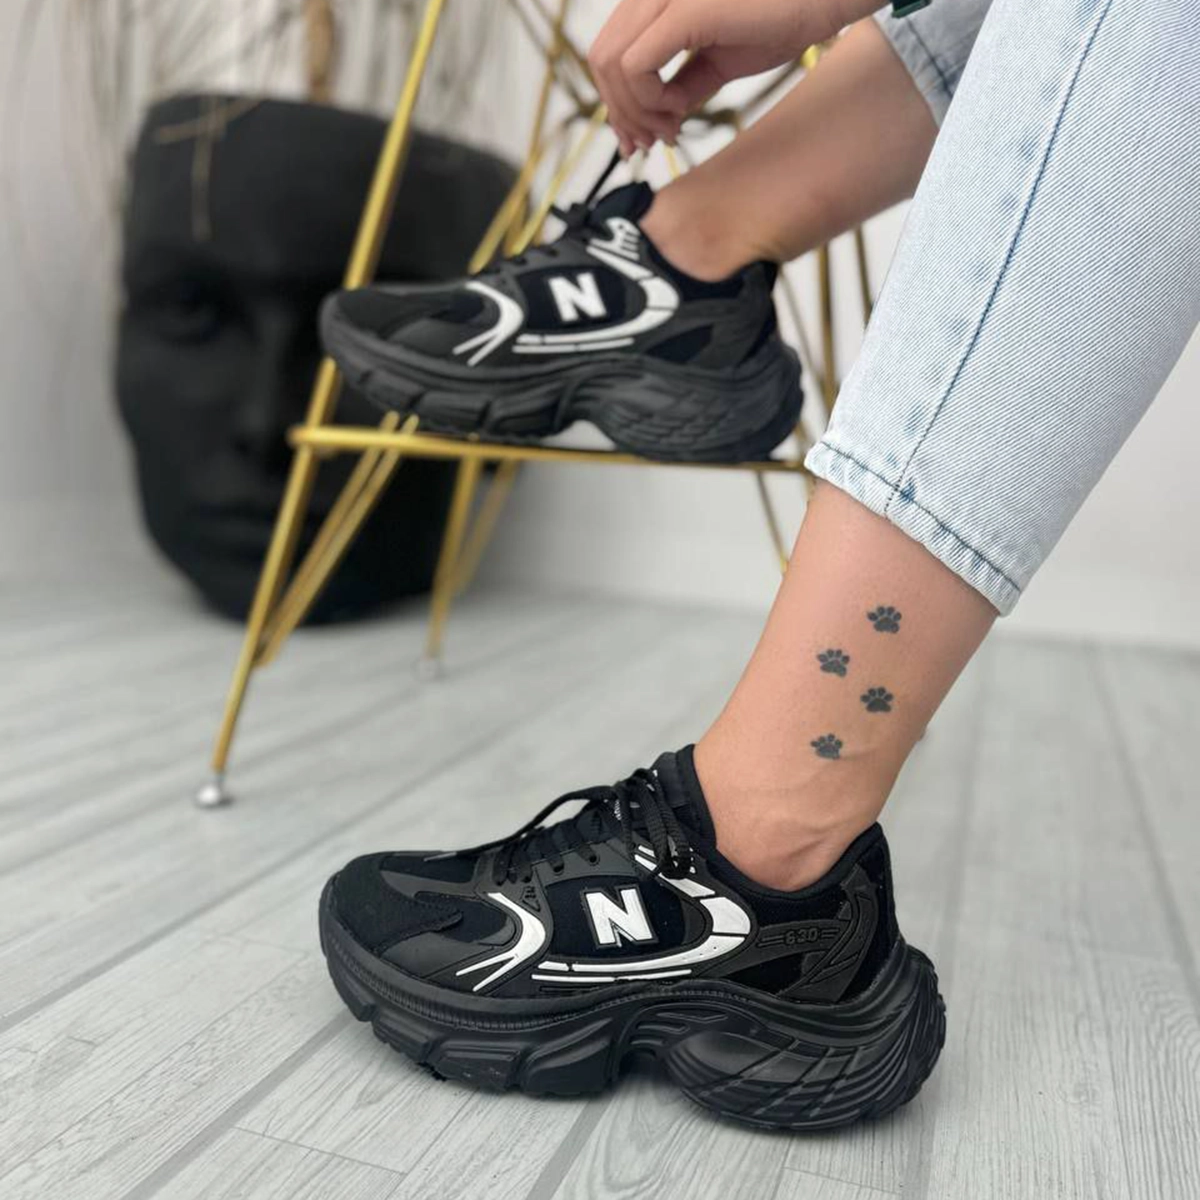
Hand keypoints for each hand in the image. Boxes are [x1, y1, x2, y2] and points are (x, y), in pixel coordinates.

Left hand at [588, 0, 848, 154]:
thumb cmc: (779, 21)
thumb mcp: (717, 62)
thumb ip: (682, 84)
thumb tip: (658, 119)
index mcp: (657, 1)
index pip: (610, 54)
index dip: (617, 103)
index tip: (641, 139)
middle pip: (602, 61)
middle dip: (620, 113)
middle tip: (649, 143)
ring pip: (612, 64)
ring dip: (635, 111)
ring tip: (670, 128)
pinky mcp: (681, 9)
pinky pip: (637, 66)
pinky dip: (649, 99)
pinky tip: (678, 109)